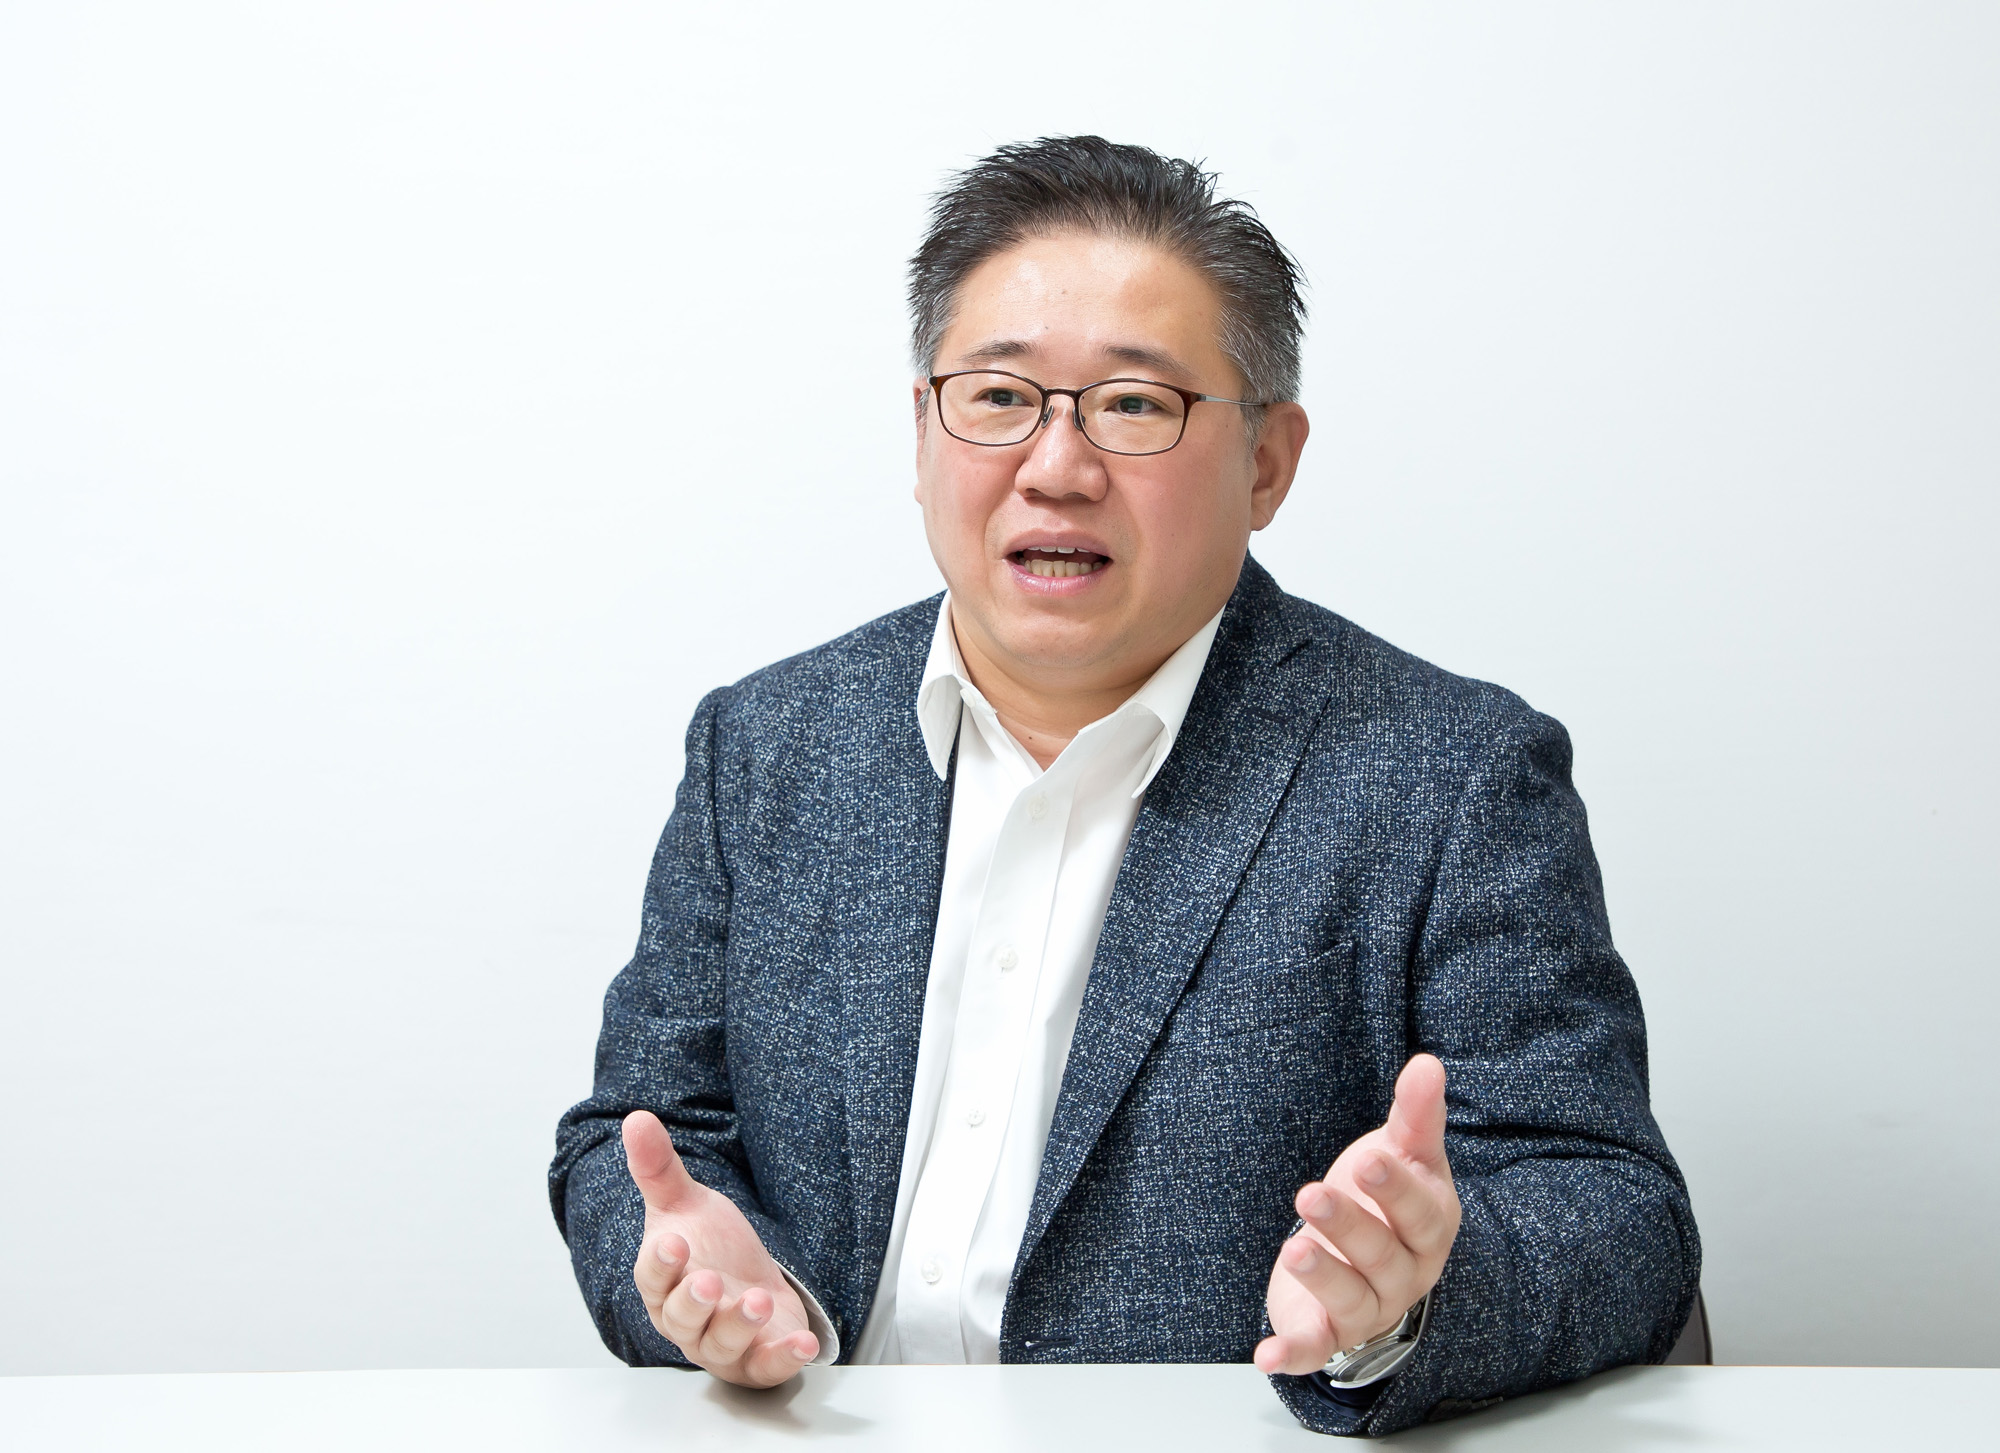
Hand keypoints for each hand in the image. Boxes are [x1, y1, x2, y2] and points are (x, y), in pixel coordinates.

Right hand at [622, 1110, 819, 1385]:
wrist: (748, 1286)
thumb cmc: (710, 1249)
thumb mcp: (687, 1205)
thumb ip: (660, 1168)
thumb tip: (636, 1118)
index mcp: (663, 1284)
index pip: (652, 1280)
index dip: (660, 1265)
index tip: (673, 1243)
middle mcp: (687, 1321)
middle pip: (681, 1320)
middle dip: (695, 1303)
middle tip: (709, 1281)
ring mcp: (721, 1345)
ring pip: (721, 1345)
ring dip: (739, 1326)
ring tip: (757, 1300)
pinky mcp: (756, 1362)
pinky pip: (765, 1367)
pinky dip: (783, 1358)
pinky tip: (802, 1343)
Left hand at [1255, 1054, 1460, 1375]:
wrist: (1369, 1260)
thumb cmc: (1387, 1200)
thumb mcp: (1403, 1154)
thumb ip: (1414, 1114)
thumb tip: (1428, 1063)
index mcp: (1429, 1226)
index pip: (1419, 1211)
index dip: (1395, 1189)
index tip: (1368, 1161)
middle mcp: (1406, 1274)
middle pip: (1381, 1254)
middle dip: (1348, 1225)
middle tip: (1311, 1194)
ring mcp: (1369, 1307)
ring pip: (1352, 1300)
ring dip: (1324, 1277)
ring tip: (1294, 1249)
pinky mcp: (1329, 1333)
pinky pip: (1315, 1349)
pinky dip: (1291, 1354)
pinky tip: (1265, 1354)